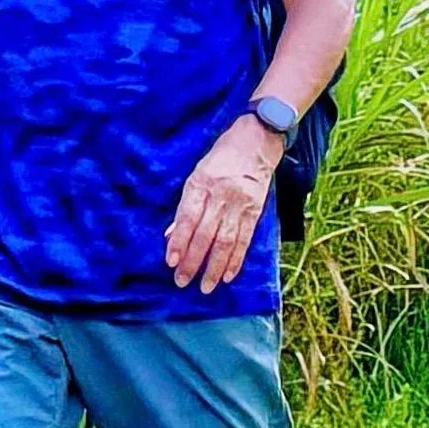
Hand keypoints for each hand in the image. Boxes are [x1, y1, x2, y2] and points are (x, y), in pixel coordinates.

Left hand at [165, 117, 283, 293]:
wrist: (257, 141)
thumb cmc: (221, 157)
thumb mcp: (197, 174)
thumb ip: (187, 205)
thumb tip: (172, 235)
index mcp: (201, 183)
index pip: (187, 218)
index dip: (178, 241)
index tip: (171, 262)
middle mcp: (220, 194)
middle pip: (205, 234)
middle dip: (193, 261)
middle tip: (183, 281)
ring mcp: (239, 203)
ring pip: (225, 241)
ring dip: (215, 267)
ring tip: (206, 286)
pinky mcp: (255, 210)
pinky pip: (245, 239)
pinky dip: (236, 259)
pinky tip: (228, 275)